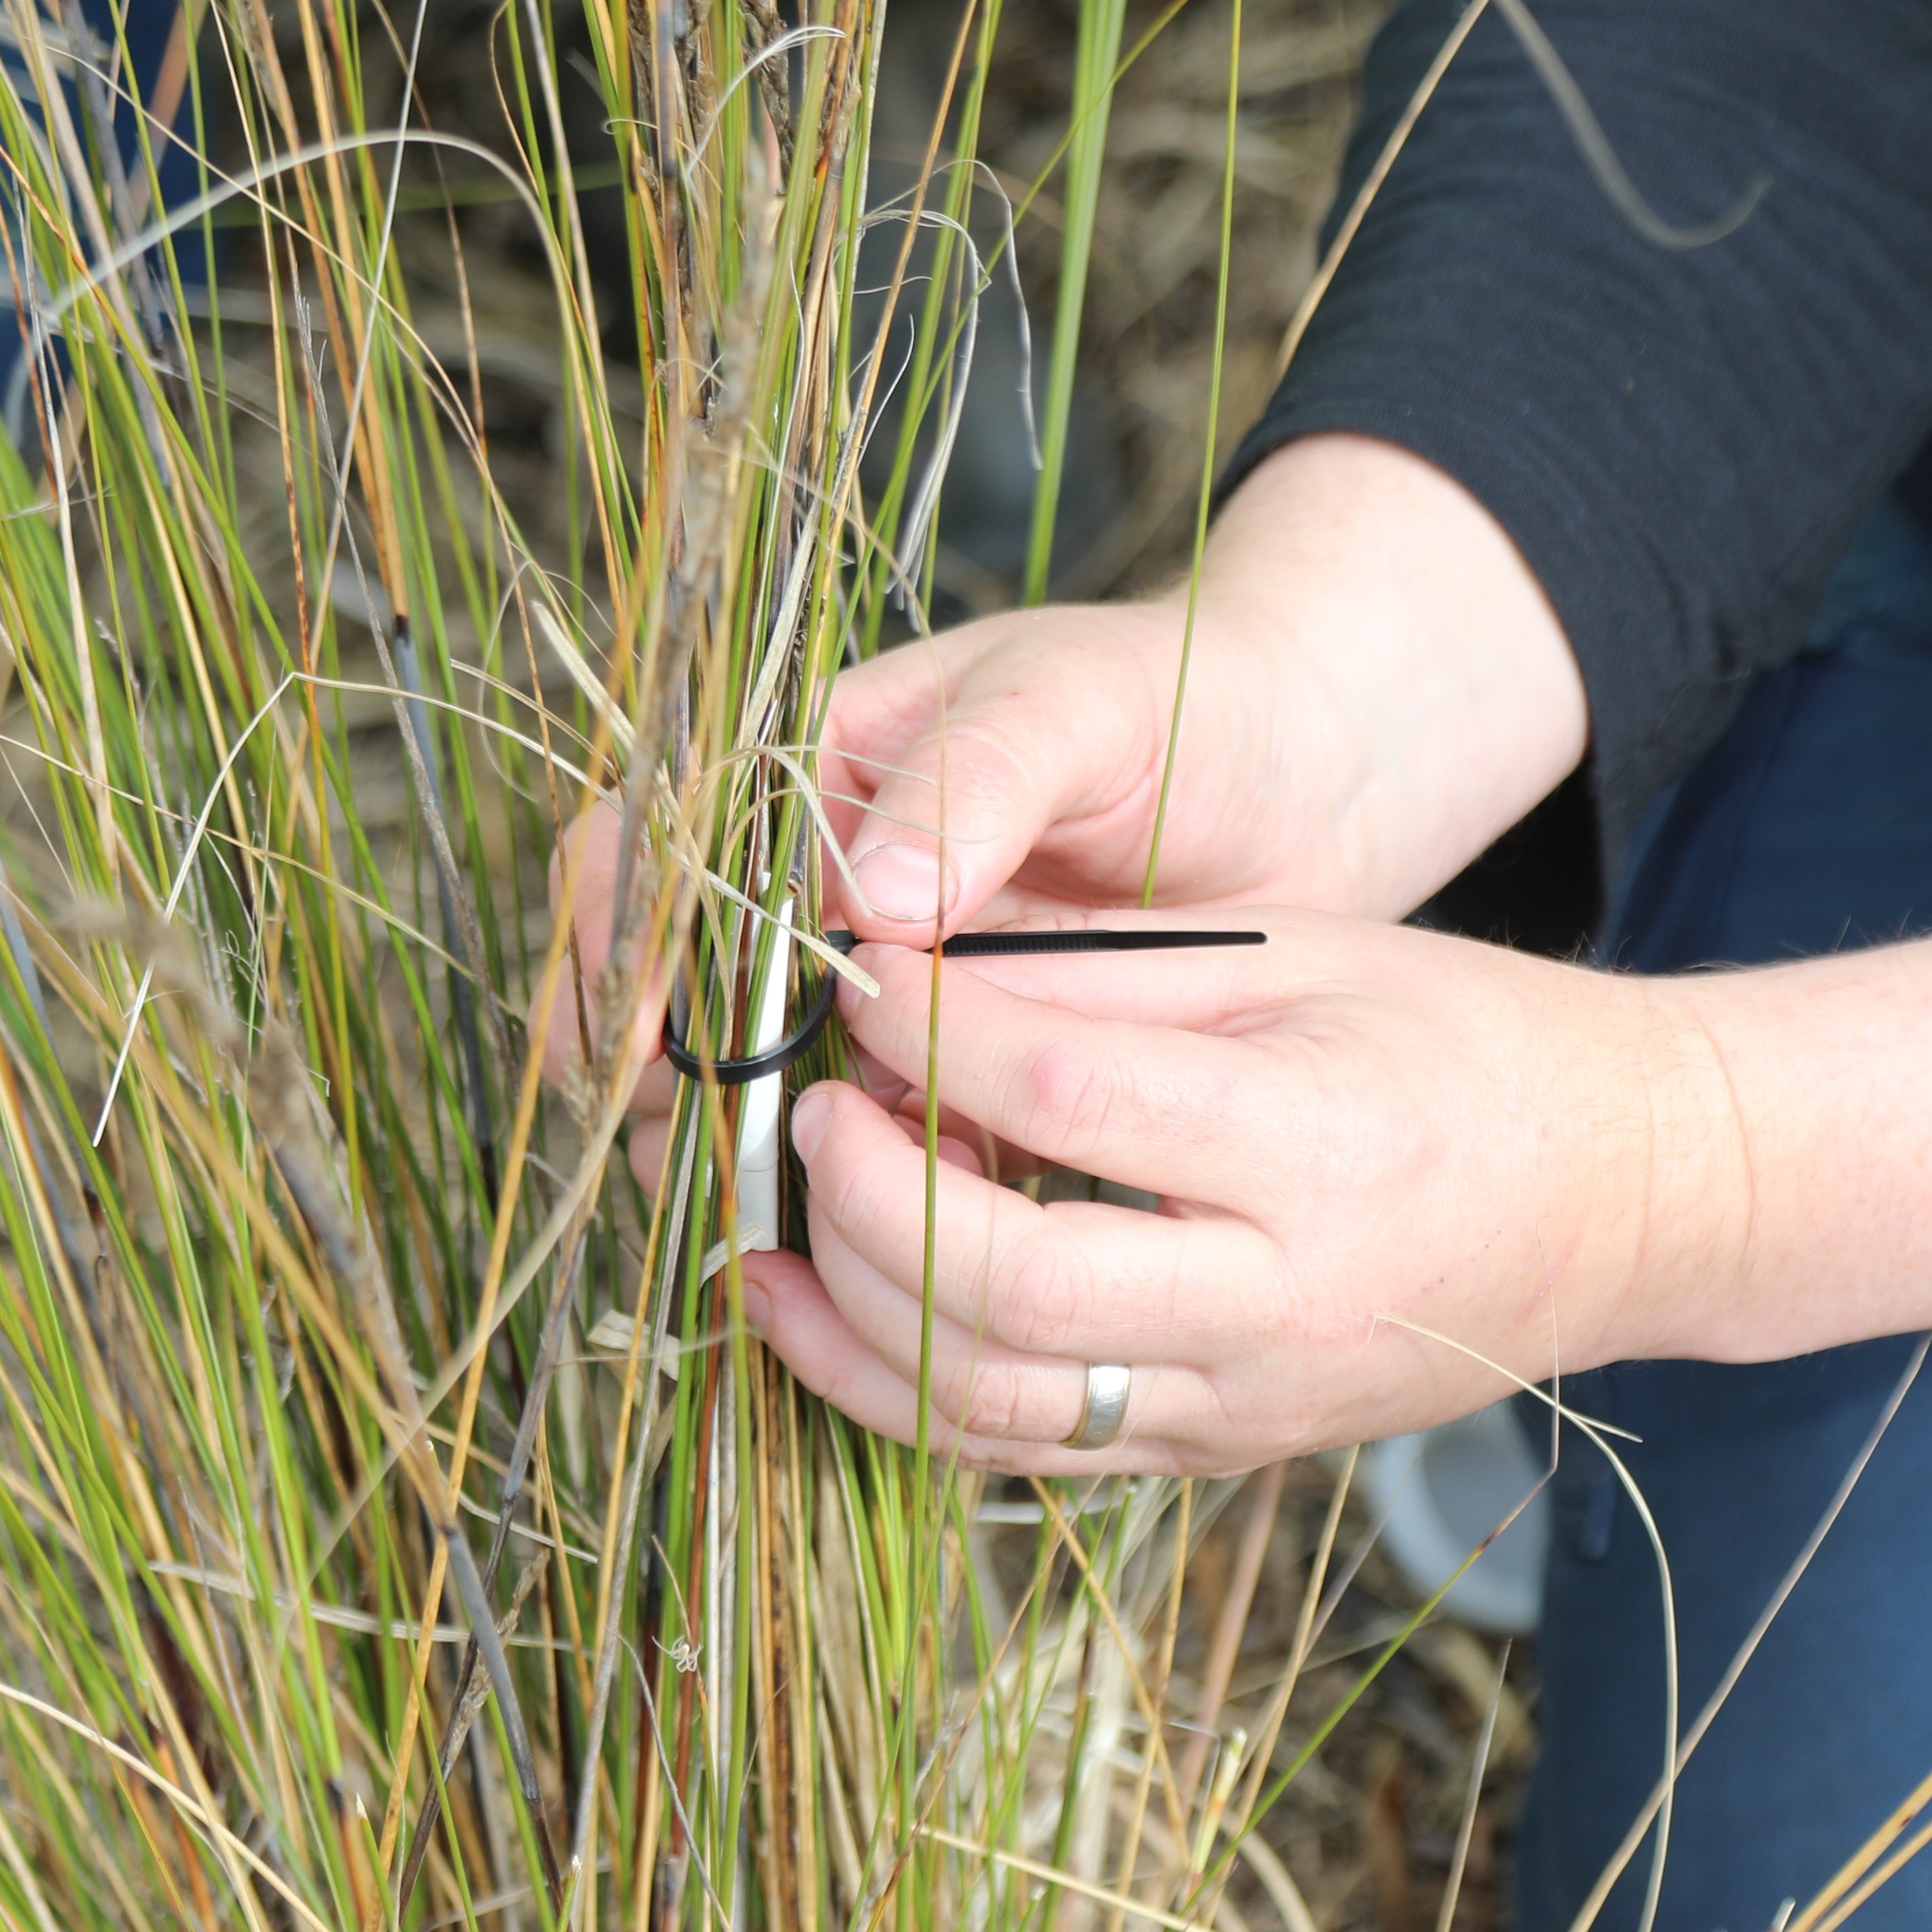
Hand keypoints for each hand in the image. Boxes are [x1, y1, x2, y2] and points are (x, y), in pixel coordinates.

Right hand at [541, 433, 1585, 1168]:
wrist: (1313, 771)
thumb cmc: (1183, 697)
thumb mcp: (1074, 703)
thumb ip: (974, 780)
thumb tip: (870, 894)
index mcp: (814, 774)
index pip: (649, 851)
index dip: (617, 940)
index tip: (639, 1022)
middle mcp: (825, 887)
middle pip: (678, 993)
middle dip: (671, 1073)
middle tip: (702, 1137)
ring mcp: (887, 986)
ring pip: (763, 1083)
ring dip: (750, 1147)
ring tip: (774, 1197)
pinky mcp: (961, 1070)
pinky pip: (872, 1143)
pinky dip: (856, 1192)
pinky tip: (868, 1234)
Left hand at [735, 912, 1736, 1473]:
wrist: (1628, 1198)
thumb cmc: (1472, 1046)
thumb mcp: (1308, 959)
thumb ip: (1107, 978)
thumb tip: (909, 974)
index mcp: (1319, 1150)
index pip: (1068, 1099)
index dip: (932, 1030)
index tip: (857, 968)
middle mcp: (1283, 1304)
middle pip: (1006, 1284)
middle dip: (864, 1193)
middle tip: (809, 1104)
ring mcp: (1249, 1404)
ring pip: (992, 1404)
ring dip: (852, 1316)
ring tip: (771, 1222)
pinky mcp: (1221, 1456)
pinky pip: (1029, 1451)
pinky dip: (906, 1390)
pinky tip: (829, 1313)